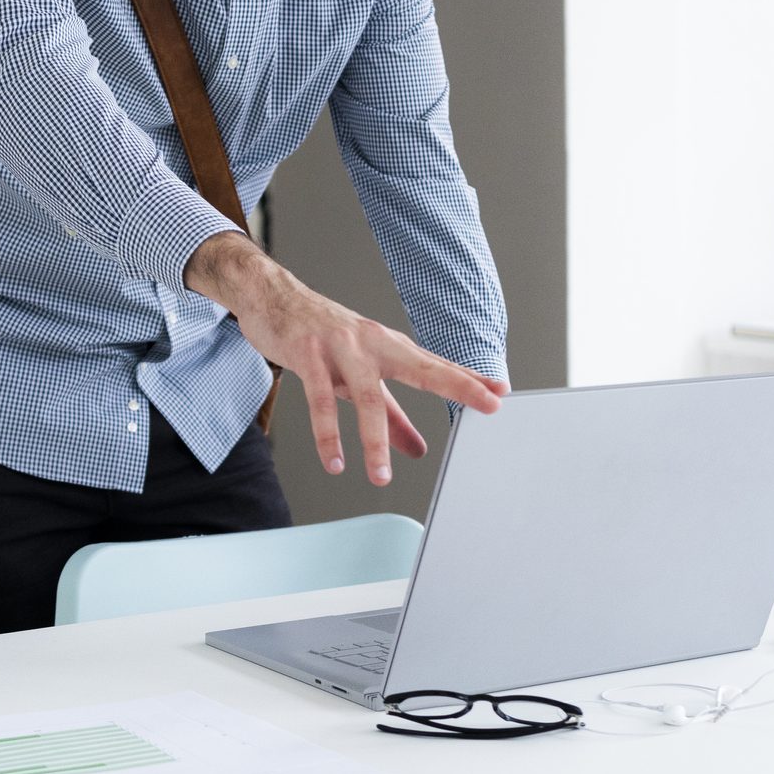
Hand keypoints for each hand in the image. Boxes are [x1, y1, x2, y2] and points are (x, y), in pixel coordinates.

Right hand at [186, 232, 504, 484]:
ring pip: (367, 394)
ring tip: (380, 478)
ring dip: (374, 440)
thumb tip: (419, 450)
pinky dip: (327, 434)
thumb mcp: (360, 376)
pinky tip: (335, 461)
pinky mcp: (308, 354)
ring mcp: (340, 346)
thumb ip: (392, 415)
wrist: (273, 296)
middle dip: (456, 385)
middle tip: (486, 405)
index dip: (469, 379)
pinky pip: (319, 399)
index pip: (435, 365)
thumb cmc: (323, 336)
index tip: (500, 393)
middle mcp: (372, 343)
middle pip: (420, 367)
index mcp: (389, 347)